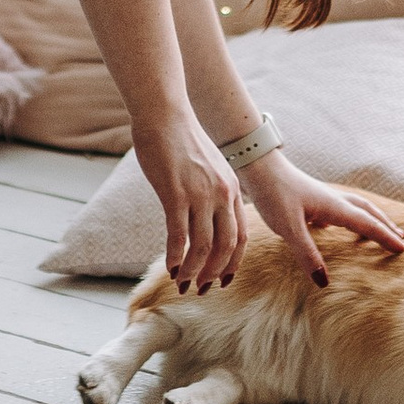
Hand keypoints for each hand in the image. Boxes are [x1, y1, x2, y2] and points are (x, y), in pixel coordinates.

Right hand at [134, 110, 244, 291]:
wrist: (164, 115)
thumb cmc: (180, 139)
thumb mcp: (208, 166)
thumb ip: (212, 190)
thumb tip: (205, 215)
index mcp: (230, 189)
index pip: (239, 235)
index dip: (232, 262)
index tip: (222, 279)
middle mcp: (221, 194)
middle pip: (226, 246)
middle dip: (214, 272)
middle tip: (202, 288)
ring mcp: (199, 195)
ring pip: (202, 246)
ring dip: (193, 270)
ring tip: (183, 283)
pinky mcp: (175, 194)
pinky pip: (179, 235)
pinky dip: (176, 256)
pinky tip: (170, 267)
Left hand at [235, 155, 403, 290]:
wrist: (258, 166)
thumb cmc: (274, 194)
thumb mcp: (289, 229)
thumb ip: (307, 255)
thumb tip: (324, 282)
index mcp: (334, 207)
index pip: (367, 224)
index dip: (385, 237)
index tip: (403, 249)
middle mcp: (333, 199)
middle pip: (368, 211)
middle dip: (385, 225)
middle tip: (401, 239)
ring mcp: (323, 196)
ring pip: (356, 206)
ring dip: (372, 217)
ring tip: (381, 229)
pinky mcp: (311, 196)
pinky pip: (339, 207)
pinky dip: (350, 216)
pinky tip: (339, 224)